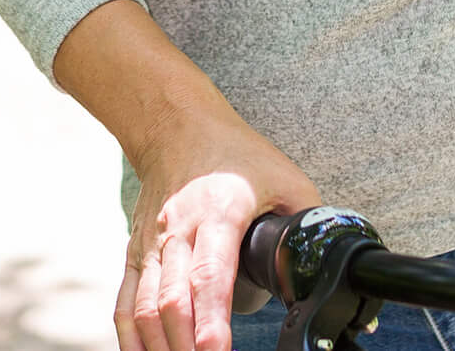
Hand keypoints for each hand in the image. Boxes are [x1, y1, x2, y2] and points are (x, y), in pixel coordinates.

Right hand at [118, 119, 319, 350]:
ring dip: (160, 348)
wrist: (176, 126)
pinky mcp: (136, 254)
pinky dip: (131, 337)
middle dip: (186, 346)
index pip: (211, 274)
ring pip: (146, 307)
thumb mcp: (286, 178)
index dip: (212, 318)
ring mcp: (152, 245)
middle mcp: (178, 231)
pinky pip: (126, 303)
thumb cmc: (234, 154)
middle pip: (173, 301)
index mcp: (218, 213)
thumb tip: (329, 266)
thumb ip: (309, 221)